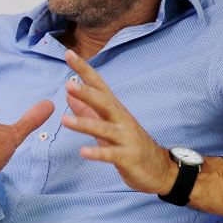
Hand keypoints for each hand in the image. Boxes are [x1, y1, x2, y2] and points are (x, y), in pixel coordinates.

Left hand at [61, 50, 175, 194]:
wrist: (159, 168)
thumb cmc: (128, 143)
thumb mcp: (107, 124)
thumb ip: (87, 109)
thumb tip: (69, 93)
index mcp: (114, 110)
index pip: (98, 85)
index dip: (84, 70)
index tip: (68, 54)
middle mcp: (121, 120)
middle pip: (104, 103)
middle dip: (87, 93)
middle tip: (68, 84)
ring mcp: (125, 138)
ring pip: (104, 129)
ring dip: (84, 124)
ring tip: (63, 120)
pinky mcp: (127, 157)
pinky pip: (110, 155)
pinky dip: (97, 153)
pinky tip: (82, 152)